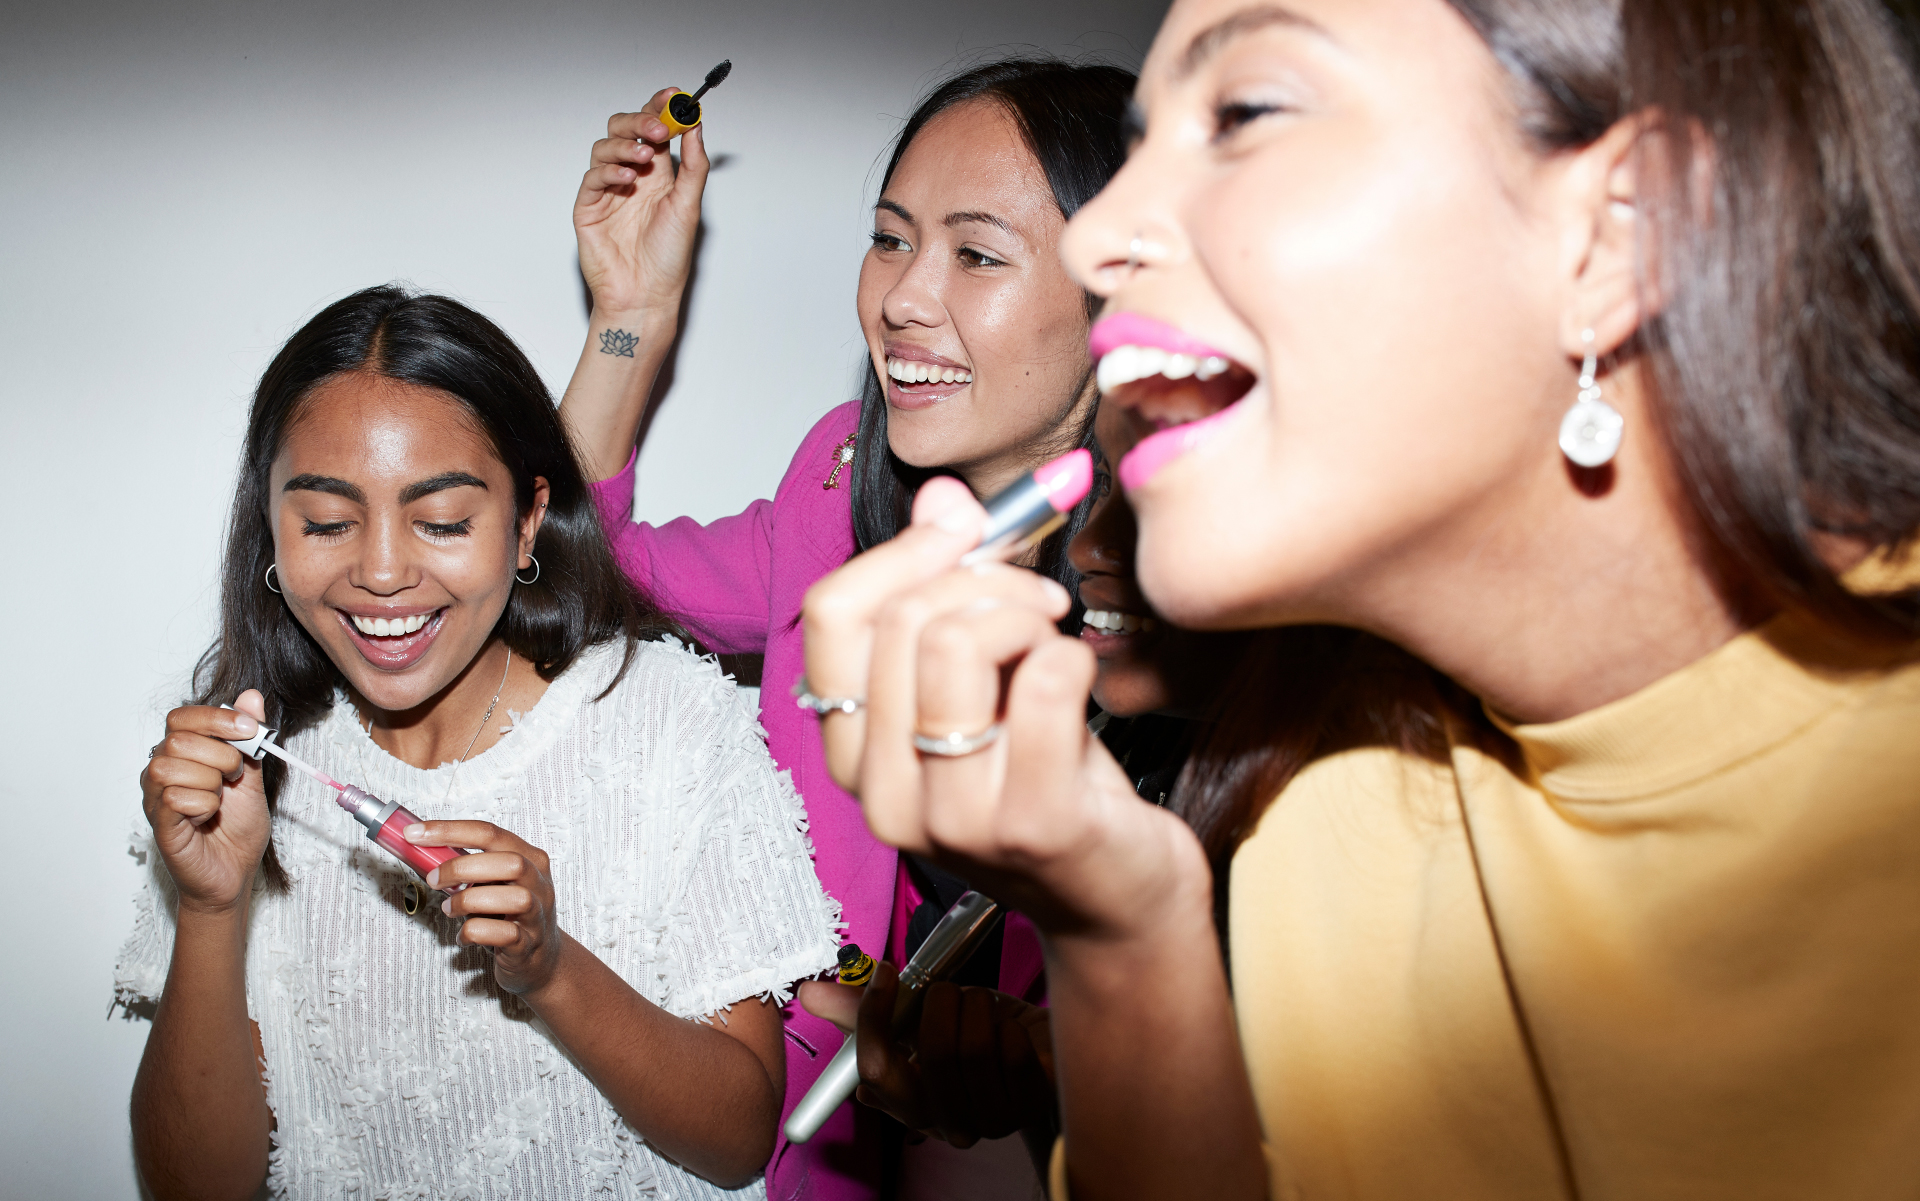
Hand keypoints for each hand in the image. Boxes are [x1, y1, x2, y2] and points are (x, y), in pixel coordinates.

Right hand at [139, 690, 273, 914]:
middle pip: (178, 739)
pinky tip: (207, 819)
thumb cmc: (238, 828)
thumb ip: (249, 739)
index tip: (250, 729)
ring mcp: (155, 797)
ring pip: (173, 766)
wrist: (236, 872)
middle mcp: (161, 771)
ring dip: (211, 782)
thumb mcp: (252, 776)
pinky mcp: (158, 822)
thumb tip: (250, 696)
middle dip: (221, 755)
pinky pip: (175, 798)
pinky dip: (204, 806)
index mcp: (183, 754)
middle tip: (234, 777)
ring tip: (220, 799)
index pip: (183, 717)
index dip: (217, 718)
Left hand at [410, 822, 564, 994]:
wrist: (539, 957)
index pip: (489, 833)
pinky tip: (464, 935)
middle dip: (462, 867)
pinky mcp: (528, 943)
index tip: (415, 834)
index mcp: (528, 858)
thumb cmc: (510, 914)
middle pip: (509, 862)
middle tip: (434, 879)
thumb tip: (424, 853)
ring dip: (469, 901)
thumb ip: (470, 867)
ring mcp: (537, 914)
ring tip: (450, 908)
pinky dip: (475, 932)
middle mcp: (538, 882)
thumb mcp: (495, 882)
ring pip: (513, 898)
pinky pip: (504, 935)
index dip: (449, 830)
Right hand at [576, 88, 710, 317]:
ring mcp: (607, 190)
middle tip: (657, 128)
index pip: (654, 128)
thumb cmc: (668, 258)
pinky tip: (625, 177)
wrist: (647, 295)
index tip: (674, 95)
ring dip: (623, 145)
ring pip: (604, 147)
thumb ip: (693, 166)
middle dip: (639, 121)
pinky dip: (608, 170)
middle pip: (624, 129)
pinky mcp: (589, 207)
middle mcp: (631, 176)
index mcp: (657, 174)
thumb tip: (696, 126)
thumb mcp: (689, 206)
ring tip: (643, 157)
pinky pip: (592, 177)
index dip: (661, 107)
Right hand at [799, 965, 1055, 1146]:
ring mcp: (992, 1120)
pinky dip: (1009, 1024)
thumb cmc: (976, 1031)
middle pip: (929, 1058)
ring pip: (971, 1050)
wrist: (1042, 1042)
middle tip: (948, 991)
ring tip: (980, 1006)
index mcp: (910, 1105)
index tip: (887, 974)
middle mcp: (948, 1123)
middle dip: (940, 1007)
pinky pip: (1011, 1051)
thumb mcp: (918, 1016)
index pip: (874, 1074)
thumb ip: (865, 1009)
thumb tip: (809, 993)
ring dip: (976, 1009)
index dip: (876, 1018)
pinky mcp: (1031, 1103)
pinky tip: (1010, 1028)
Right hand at [800, 480, 1212, 942]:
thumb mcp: (982, 685)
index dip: (903, 552)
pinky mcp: (1032, 825)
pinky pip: (1046, 682)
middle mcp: (884, 795)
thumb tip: (941, 496)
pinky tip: (1083, 686)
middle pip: (905, 620)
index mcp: (853, 754)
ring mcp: (953, 819)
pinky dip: (1075, 657)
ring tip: (1055, 647)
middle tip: (1040, 605)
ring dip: (1027, 619)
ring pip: (958, 644)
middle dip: (990, 582)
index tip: (967, 531)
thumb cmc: (1048, 783)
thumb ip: (949, 590)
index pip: (831, 617)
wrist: (1121, 899)